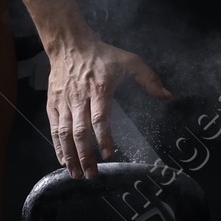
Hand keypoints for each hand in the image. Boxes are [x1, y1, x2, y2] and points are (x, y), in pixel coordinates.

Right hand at [45, 37, 171, 177]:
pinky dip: (57, 146)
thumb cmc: (101, 55)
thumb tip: (168, 96)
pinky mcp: (53, 104)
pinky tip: (63, 160)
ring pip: (65, 133)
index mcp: (99, 88)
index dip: (104, 137)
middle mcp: (79, 97)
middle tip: (93, 175)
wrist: (69, 45)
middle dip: (86, 156)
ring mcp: (64, 102)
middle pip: (80, 131)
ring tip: (77, 174)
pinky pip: (54, 128)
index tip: (109, 155)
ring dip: (70, 156)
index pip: (100, 117)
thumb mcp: (129, 61)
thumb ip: (149, 79)